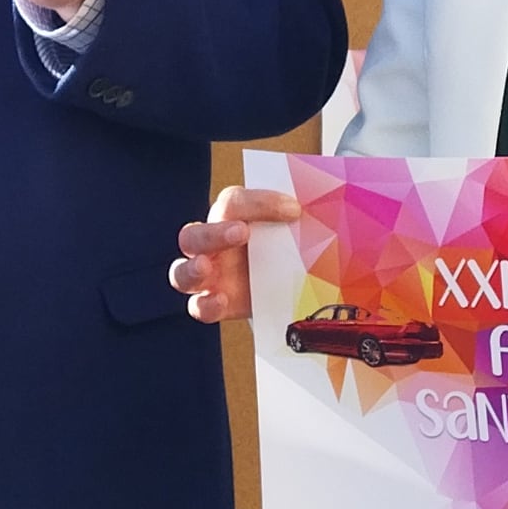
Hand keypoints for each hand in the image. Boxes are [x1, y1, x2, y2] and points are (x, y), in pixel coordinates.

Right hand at [169, 187, 298, 322]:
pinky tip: (221, 301)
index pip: (233, 202)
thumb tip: (327, 208)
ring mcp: (210, 277)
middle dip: (214, 233)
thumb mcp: (300, 228)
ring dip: (192, 269)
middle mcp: (213, 244)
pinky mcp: (216, 304)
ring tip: (206, 267)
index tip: (293, 209)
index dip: (261, 203)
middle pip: (193, 235)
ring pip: (180, 272)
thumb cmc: (293, 245)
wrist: (295, 284)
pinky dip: (205, 305)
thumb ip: (303, 217)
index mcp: (231, 217)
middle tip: (242, 233)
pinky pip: (198, 306)